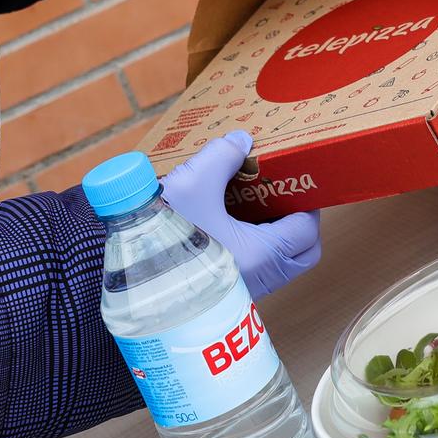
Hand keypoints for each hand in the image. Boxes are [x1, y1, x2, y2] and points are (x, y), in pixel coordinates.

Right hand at [161, 131, 321, 297]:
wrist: (130, 283)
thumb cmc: (162, 239)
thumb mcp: (191, 184)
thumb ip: (220, 156)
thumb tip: (240, 142)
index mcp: (263, 254)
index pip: (308, 228)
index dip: (306, 201)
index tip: (294, 181)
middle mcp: (259, 279)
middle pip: (302, 252)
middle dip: (298, 223)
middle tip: (280, 196)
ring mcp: (242, 292)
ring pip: (278, 264)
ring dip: (274, 237)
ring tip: (251, 207)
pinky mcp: (223, 296)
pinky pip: (255, 271)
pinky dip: (252, 248)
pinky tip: (226, 224)